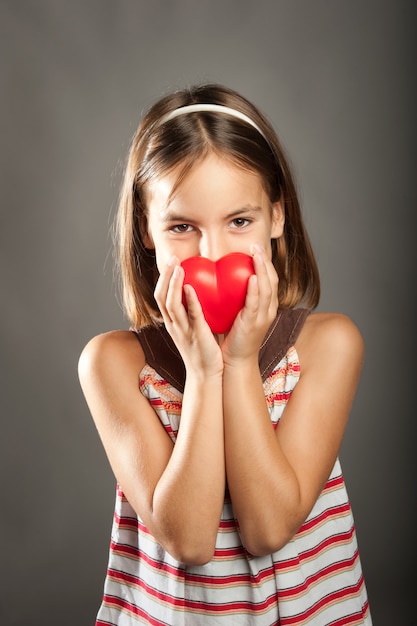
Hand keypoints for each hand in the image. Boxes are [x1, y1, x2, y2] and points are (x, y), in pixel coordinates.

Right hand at [154, 257, 223, 377]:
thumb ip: (192, 312)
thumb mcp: (193, 328)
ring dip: (173, 284)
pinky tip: (191, 287)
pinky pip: (191, 316)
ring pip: (171, 305)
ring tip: (179, 267)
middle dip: (165, 276)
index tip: (170, 262)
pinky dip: (189, 301)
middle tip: (172, 258)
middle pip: (161, 297)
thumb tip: (198, 292)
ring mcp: (183, 331)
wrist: (206, 375)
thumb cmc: (202, 350)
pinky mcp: (196, 335)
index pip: (160, 297)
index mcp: (172, 323)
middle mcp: (173, 325)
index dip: (163, 279)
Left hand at [221, 244, 278, 365]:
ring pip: (267, 289)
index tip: (257, 248)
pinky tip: (252, 277)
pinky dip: (255, 289)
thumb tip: (225, 280)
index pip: (270, 280)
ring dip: (263, 269)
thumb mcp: (238, 313)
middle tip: (257, 245)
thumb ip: (236, 298)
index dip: (266, 263)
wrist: (236, 361)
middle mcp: (269, 310)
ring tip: (257, 254)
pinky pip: (256, 303)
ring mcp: (263, 317)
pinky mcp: (254, 324)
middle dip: (266, 261)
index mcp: (266, 307)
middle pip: (272, 280)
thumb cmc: (234, 337)